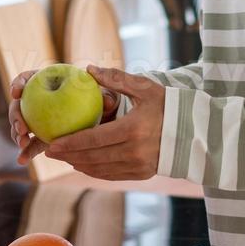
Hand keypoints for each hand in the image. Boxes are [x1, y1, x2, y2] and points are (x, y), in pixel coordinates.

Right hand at [7, 67, 119, 165]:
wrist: (104, 119)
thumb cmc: (104, 101)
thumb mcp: (110, 95)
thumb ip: (108, 96)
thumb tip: (107, 100)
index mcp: (50, 82)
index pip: (29, 79)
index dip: (19, 83)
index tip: (16, 92)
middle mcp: (40, 100)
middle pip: (20, 104)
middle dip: (15, 116)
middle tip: (22, 128)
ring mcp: (39, 119)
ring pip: (22, 126)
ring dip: (18, 135)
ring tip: (23, 144)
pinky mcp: (42, 137)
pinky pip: (32, 143)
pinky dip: (27, 151)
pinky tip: (23, 160)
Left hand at [43, 67, 164, 181]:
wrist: (195, 131)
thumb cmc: (168, 105)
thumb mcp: (145, 88)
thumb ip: (116, 79)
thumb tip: (88, 70)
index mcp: (133, 129)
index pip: (93, 139)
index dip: (69, 143)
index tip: (51, 142)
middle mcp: (134, 151)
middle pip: (92, 157)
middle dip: (67, 155)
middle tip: (49, 150)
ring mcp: (138, 166)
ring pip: (99, 169)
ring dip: (78, 164)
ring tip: (62, 156)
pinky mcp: (141, 174)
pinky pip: (110, 175)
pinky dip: (93, 170)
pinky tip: (82, 163)